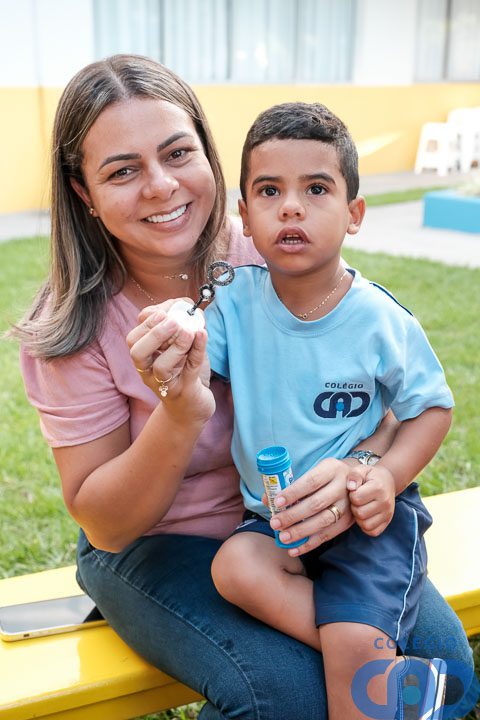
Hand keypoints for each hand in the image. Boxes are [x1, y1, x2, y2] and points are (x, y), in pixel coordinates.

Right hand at [127, 302, 213, 421]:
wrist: (192, 408)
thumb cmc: (184, 372)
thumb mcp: (179, 346)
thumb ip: (179, 324)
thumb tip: (182, 305)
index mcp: (144, 358)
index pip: (134, 337)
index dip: (148, 320)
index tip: (166, 310)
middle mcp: (149, 372)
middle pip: (137, 351)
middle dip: (154, 332)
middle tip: (173, 321)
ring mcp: (166, 383)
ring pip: (160, 366)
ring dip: (176, 345)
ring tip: (189, 331)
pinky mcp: (185, 390)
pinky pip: (189, 370)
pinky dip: (197, 350)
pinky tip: (202, 334)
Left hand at [267, 458, 356, 556]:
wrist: (356, 482)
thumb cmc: (324, 478)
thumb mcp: (312, 472)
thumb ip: (290, 485)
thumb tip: (268, 499)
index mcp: (331, 469)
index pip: (311, 481)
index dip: (293, 492)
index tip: (277, 503)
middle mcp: (342, 486)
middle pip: (316, 503)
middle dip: (293, 515)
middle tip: (275, 523)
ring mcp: (347, 505)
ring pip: (323, 521)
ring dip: (301, 531)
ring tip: (283, 537)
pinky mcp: (347, 522)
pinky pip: (328, 535)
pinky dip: (309, 544)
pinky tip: (294, 549)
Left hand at [347, 464, 394, 536]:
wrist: (387, 481)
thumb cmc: (371, 476)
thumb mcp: (362, 469)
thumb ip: (354, 475)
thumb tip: (351, 487)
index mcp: (378, 488)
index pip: (356, 498)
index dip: (351, 495)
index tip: (355, 491)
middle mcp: (386, 502)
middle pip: (360, 513)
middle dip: (354, 507)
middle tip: (357, 500)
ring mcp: (388, 514)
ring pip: (365, 525)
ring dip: (359, 518)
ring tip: (360, 507)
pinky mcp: (387, 522)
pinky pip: (372, 532)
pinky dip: (365, 526)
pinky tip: (365, 516)